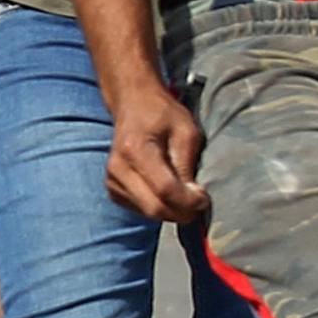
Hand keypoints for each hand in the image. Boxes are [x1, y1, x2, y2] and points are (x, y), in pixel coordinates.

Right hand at [106, 86, 208, 223]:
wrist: (132, 105)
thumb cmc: (162, 114)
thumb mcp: (186, 132)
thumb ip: (187, 164)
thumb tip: (192, 196)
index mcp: (136, 150)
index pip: (165, 189)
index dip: (189, 200)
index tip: (205, 198)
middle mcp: (118, 169)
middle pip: (154, 208)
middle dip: (182, 211)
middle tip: (199, 203)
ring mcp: (111, 181)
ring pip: (148, 213)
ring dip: (172, 211)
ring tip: (186, 196)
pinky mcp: (112, 189)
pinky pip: (140, 210)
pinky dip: (159, 207)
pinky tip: (169, 194)